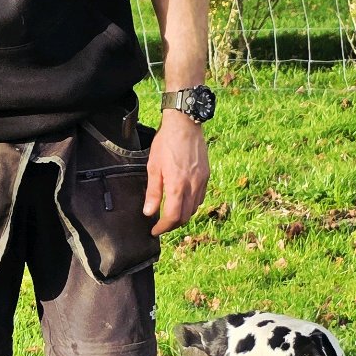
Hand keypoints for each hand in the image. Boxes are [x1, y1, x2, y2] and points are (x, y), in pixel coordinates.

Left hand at [143, 110, 209, 236]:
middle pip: (185, 217)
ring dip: (183, 216)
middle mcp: (192, 186)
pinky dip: (191, 205)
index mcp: (177, 186)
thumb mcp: (153, 167)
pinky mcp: (206, 175)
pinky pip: (200, 197)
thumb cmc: (166, 143)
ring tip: (171, 215)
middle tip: (161, 226)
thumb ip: (153, 192)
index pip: (172, 217)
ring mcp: (201, 181)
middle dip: (173, 225)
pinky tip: (183, 201)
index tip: (155, 231)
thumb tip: (149, 213)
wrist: (185, 124)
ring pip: (194, 208)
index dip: (163, 228)